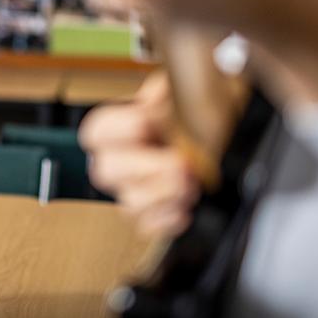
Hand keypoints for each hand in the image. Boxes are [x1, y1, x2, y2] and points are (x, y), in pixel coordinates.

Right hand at [79, 72, 200, 237]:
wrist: (221, 136)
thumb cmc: (200, 113)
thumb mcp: (183, 90)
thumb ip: (168, 90)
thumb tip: (161, 94)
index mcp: (120, 126)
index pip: (96, 131)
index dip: (123, 126)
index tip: (153, 120)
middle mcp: (120, 159)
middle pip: (104, 171)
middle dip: (147, 168)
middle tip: (180, 163)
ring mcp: (133, 190)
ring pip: (128, 204)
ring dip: (162, 196)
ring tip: (190, 184)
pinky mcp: (151, 214)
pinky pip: (146, 227)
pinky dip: (167, 220)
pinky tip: (183, 206)